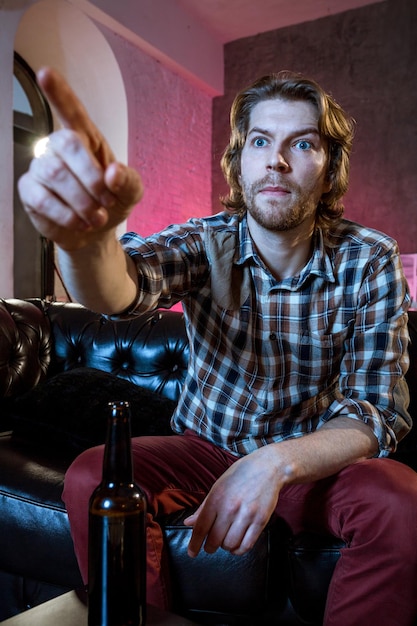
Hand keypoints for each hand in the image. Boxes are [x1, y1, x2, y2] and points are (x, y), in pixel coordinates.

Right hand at [18, 67, 142, 250]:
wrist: (95, 233)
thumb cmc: (110, 202)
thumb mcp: (131, 192)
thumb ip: (128, 181)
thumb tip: (113, 173)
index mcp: (87, 139)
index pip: (71, 111)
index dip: (59, 93)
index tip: (46, 73)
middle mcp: (59, 148)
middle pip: (66, 143)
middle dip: (91, 176)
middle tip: (106, 200)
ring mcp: (42, 168)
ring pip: (55, 174)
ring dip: (81, 201)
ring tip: (96, 217)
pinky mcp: (30, 191)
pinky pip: (43, 199)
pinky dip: (66, 215)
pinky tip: (79, 222)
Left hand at [184, 447, 282, 557]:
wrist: (268, 467)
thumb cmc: (241, 474)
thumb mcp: (218, 485)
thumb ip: (204, 507)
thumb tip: (188, 522)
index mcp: (216, 497)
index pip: (201, 527)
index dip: (194, 544)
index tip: (192, 553)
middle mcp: (230, 507)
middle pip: (214, 539)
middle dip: (210, 547)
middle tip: (210, 546)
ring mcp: (246, 515)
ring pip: (230, 544)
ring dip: (225, 547)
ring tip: (226, 541)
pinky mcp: (260, 520)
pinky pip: (247, 545)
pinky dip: (239, 550)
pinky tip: (237, 545)